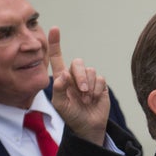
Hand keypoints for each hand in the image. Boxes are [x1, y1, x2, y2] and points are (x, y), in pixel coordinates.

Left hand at [48, 26, 108, 145]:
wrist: (88, 126)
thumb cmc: (71, 116)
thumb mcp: (60, 105)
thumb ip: (59, 89)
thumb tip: (63, 75)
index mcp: (62, 78)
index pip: (57, 57)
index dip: (56, 43)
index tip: (55, 29)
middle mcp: (74, 76)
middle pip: (78, 63)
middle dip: (80, 76)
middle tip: (82, 91)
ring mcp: (88, 80)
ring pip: (90, 71)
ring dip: (88, 87)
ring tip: (86, 100)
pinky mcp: (100, 84)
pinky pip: (100, 79)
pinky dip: (97, 90)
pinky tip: (94, 99)